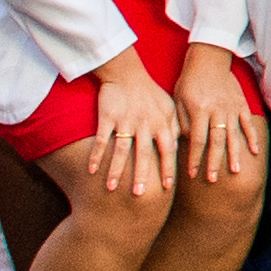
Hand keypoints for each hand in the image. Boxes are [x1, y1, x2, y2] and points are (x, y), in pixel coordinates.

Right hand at [88, 53, 184, 197]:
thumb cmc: (150, 93)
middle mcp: (145, 124)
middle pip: (144, 155)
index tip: (168, 188)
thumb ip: (174, 127)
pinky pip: (100, 139)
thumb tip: (179, 149)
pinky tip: (91, 171)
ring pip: (121, 150)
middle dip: (142, 176)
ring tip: (111, 189)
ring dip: (116, 170)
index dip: (168, 169)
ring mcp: (125, 121)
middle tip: (140, 197)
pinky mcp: (107, 117)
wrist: (127, 72)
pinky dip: (95, 155)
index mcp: (162, 123)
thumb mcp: (169, 107)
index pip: (168, 150)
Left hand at [172, 52, 258, 183]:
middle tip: (212, 179)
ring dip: (234, 154)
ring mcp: (231, 108)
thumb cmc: (189, 80)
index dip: (195, 158)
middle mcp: (217, 110)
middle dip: (214, 162)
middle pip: (216, 141)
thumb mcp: (178, 100)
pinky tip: (254, 152)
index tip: (192, 173)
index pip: (197, 140)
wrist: (209, 58)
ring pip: (233, 135)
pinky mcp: (241, 104)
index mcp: (199, 110)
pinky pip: (248, 123)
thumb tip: (189, 143)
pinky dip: (252, 137)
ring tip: (235, 171)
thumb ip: (183, 122)